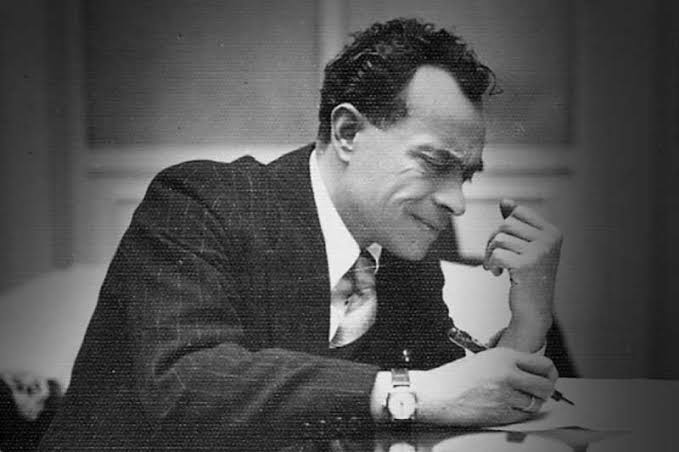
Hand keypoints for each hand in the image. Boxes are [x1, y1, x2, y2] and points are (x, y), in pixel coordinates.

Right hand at [411, 348, 557, 425]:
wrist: (436, 393)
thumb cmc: (455, 377)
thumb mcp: (485, 359)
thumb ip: (509, 363)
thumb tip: (531, 373)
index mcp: (505, 357)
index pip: (544, 365)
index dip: (550, 373)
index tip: (548, 377)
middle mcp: (508, 374)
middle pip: (545, 386)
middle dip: (545, 391)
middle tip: (540, 392)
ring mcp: (504, 395)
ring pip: (534, 404)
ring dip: (531, 403)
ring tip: (520, 399)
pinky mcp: (500, 413)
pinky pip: (521, 416)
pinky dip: (519, 413)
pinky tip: (508, 406)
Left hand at [484, 199, 562, 328]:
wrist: (533, 309)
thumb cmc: (527, 275)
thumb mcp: (525, 246)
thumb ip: (517, 223)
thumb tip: (505, 200)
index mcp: (553, 232)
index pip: (518, 212)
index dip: (504, 226)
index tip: (505, 244)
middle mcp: (550, 240)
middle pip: (506, 225)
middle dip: (493, 240)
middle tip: (494, 257)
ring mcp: (540, 253)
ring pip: (499, 238)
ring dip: (489, 253)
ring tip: (494, 266)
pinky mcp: (526, 266)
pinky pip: (496, 253)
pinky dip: (490, 263)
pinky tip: (495, 273)